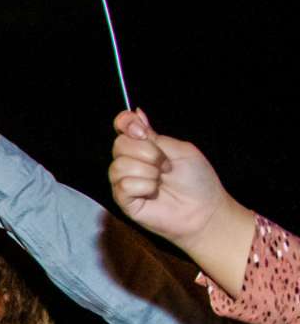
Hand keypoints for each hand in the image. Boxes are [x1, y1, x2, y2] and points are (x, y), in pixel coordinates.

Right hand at [109, 110, 240, 241]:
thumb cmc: (197, 181)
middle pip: (119, 144)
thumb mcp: (181, 150)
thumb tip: (136, 113)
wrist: (204, 210)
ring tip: (161, 181)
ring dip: (148, 172)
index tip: (141, 130)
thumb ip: (157, 136)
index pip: (122, 126)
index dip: (125, 122)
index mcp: (144, 147)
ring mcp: (125, 181)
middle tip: (166, 165)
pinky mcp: (124, 200)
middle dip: (148, 153)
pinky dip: (144, 187)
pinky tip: (154, 193)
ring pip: (120, 165)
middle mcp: (131, 161)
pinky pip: (124, 185)